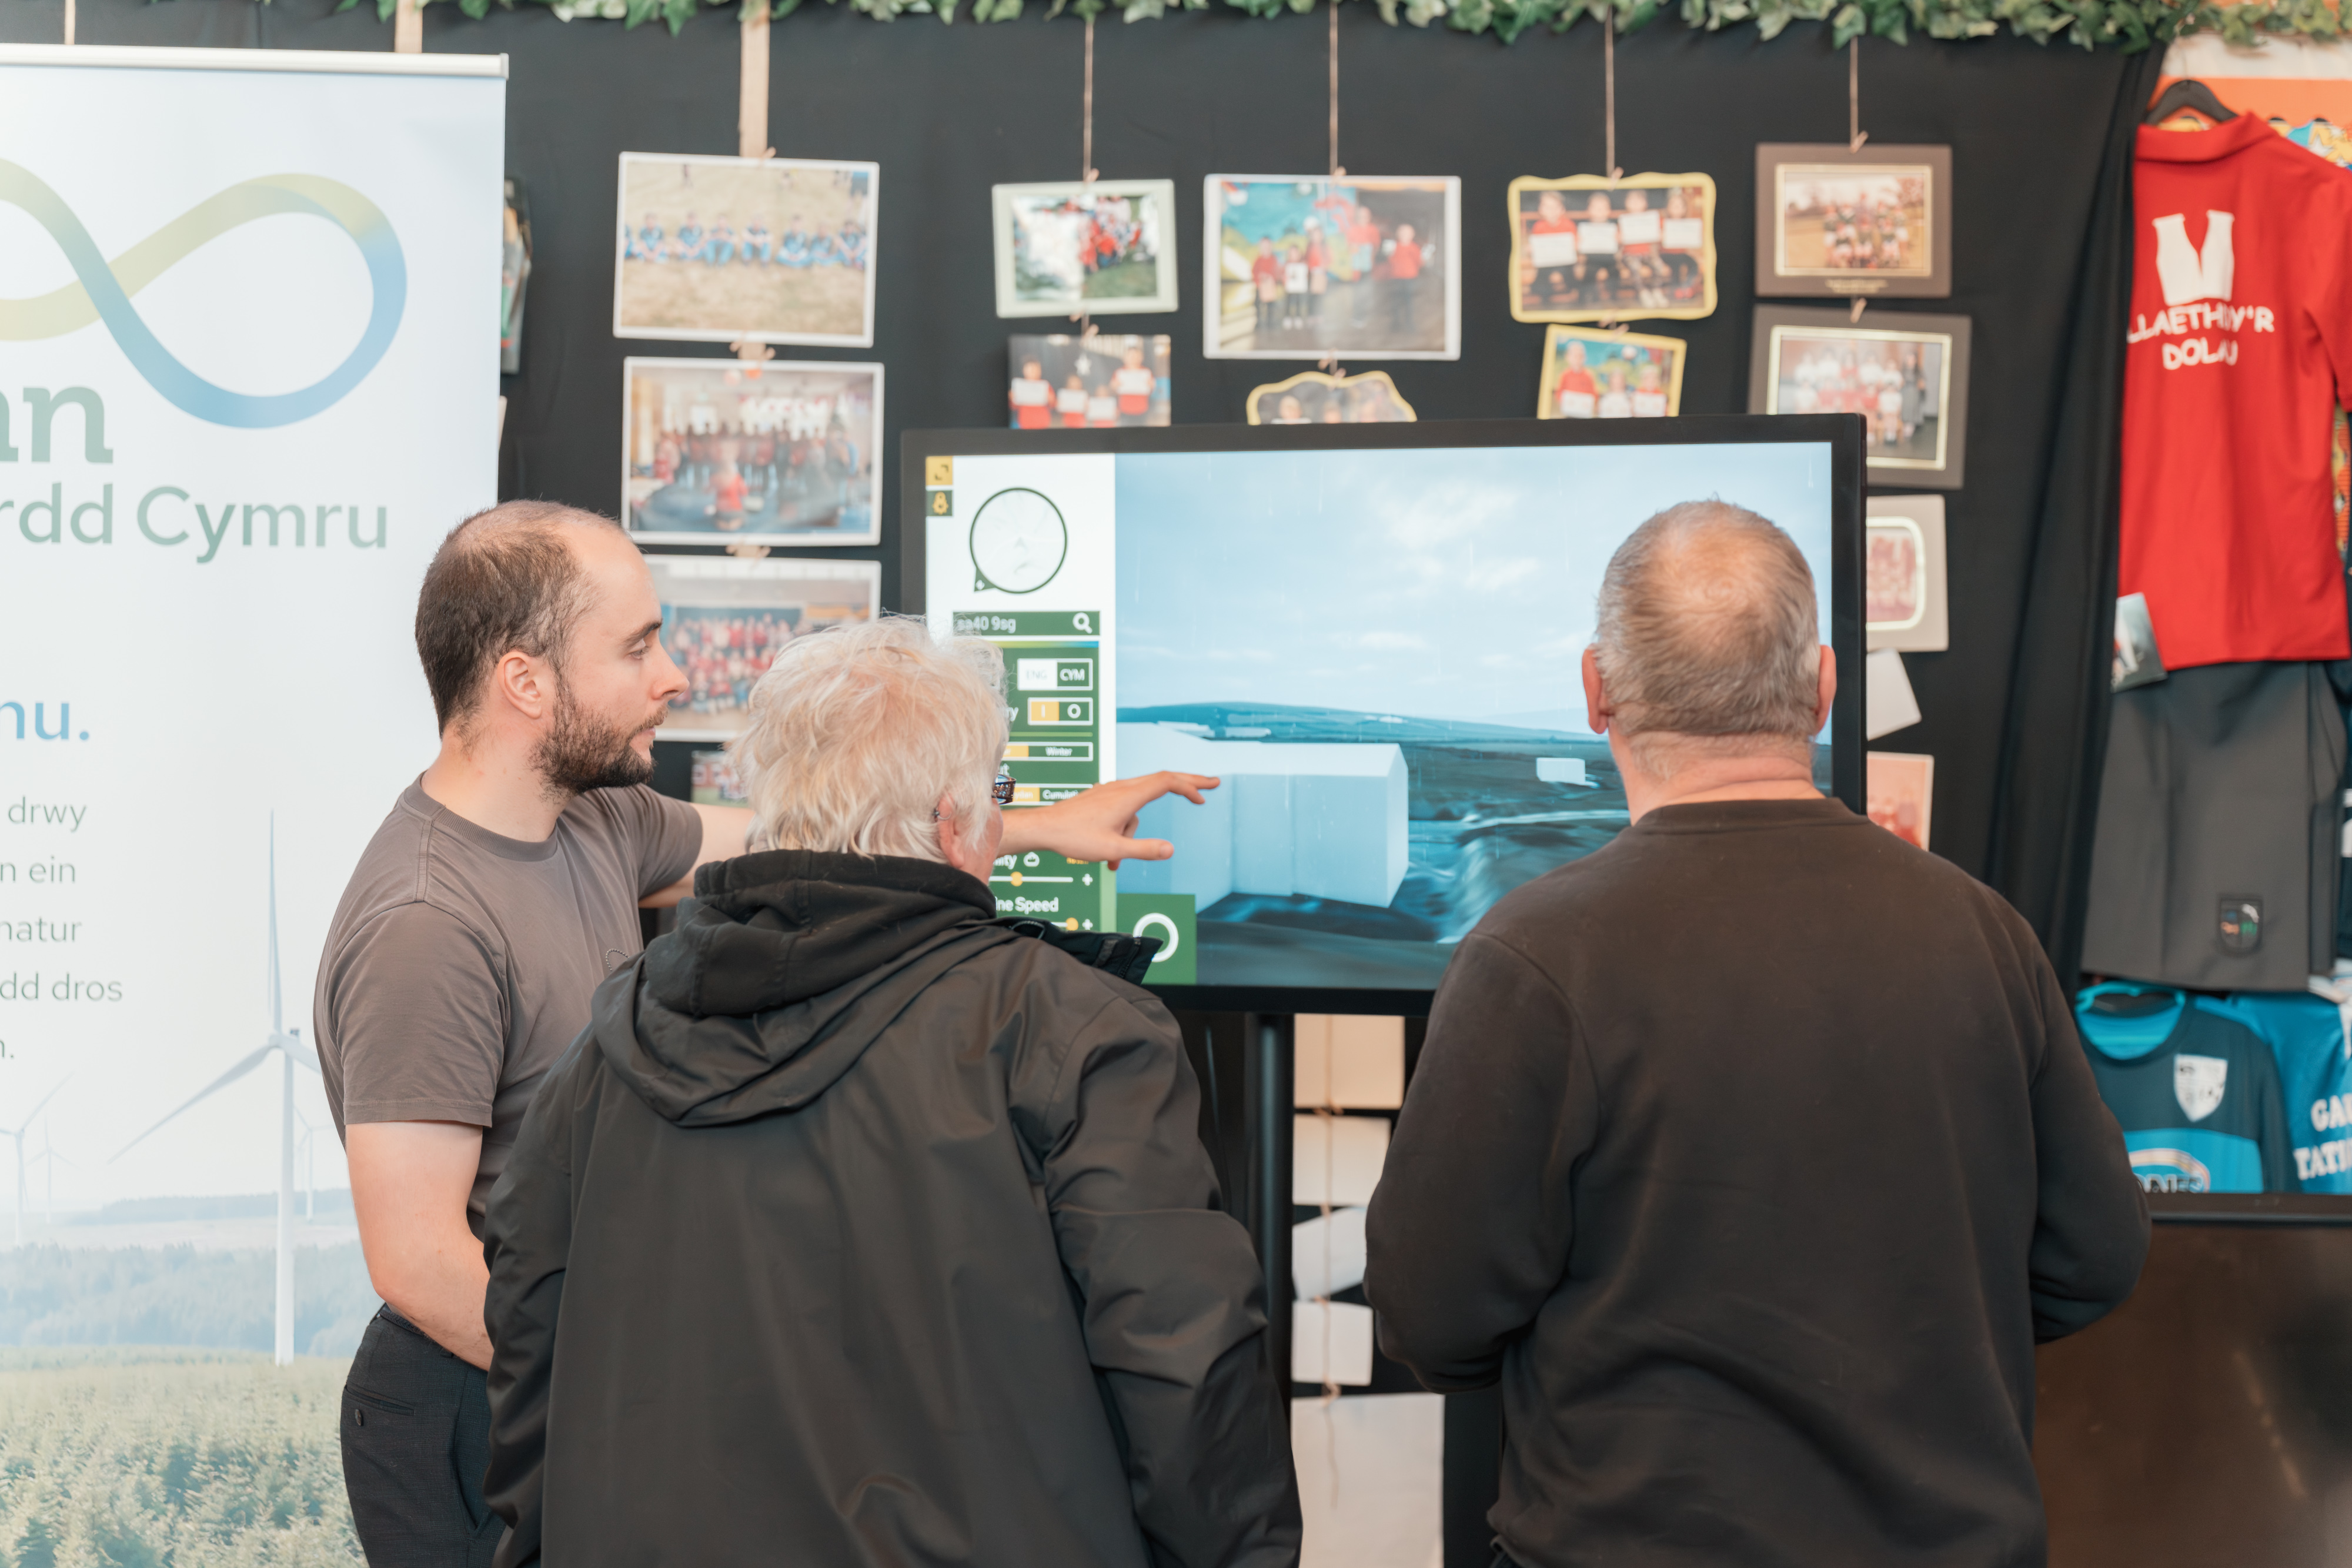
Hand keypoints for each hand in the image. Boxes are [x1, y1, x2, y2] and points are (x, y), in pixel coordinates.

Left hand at [1000, 772, 1219, 869]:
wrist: (1045, 828)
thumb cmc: (1074, 838)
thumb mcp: (1113, 849)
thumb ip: (1143, 850)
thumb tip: (1170, 850)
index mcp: (1127, 796)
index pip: (1167, 781)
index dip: (1190, 785)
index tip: (1206, 793)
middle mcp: (1121, 788)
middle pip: (1161, 779)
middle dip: (1187, 783)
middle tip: (1211, 783)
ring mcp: (1111, 791)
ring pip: (1138, 807)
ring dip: (1134, 833)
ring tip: (1114, 861)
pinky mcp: (1102, 798)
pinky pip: (1124, 810)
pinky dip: (1125, 829)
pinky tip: (1110, 852)